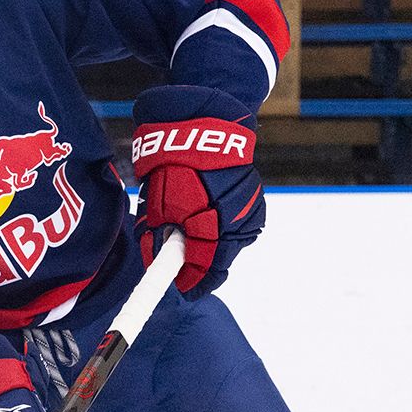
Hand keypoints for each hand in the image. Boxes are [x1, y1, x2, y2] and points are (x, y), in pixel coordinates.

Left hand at [130, 85, 263, 296]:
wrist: (207, 122)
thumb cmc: (175, 160)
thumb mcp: (157, 199)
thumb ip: (157, 234)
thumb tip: (156, 260)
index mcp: (209, 219)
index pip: (203, 264)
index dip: (192, 280)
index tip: (182, 289)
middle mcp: (235, 217)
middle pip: (221, 259)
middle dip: (201, 265)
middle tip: (183, 268)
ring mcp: (249, 209)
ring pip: (231, 244)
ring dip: (214, 246)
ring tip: (193, 234)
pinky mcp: (255, 201)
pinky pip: (238, 227)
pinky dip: (224, 228)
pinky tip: (210, 217)